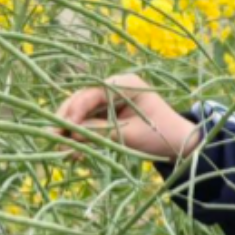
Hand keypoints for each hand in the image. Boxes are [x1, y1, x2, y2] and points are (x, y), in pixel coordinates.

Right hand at [54, 74, 199, 159]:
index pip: (92, 92)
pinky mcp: (110, 115)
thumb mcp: (130, 135)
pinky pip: (91, 123)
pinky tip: (72, 150)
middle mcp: (115, 88)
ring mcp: (111, 101)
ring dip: (72, 130)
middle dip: (68, 119)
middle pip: (83, 101)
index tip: (64, 126)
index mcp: (124, 84)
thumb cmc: (162, 136)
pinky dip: (82, 136)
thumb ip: (100, 132)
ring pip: (84, 113)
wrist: (181, 145)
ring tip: (60, 147)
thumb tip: (70, 134)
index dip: (75, 109)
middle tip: (52, 136)